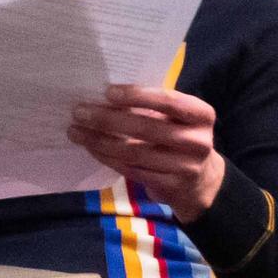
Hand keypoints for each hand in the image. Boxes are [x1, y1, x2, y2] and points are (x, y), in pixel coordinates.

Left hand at [69, 84, 225, 217]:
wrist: (199, 181)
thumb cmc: (178, 135)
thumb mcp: (175, 118)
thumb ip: (151, 105)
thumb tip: (104, 96)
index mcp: (201, 115)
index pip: (170, 101)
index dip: (138, 95)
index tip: (108, 92)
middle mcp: (198, 141)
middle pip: (147, 128)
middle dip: (108, 119)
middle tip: (79, 111)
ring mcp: (185, 167)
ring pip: (134, 152)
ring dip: (100, 141)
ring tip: (76, 131)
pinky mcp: (169, 186)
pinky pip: (131, 169)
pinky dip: (107, 157)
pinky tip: (91, 148)